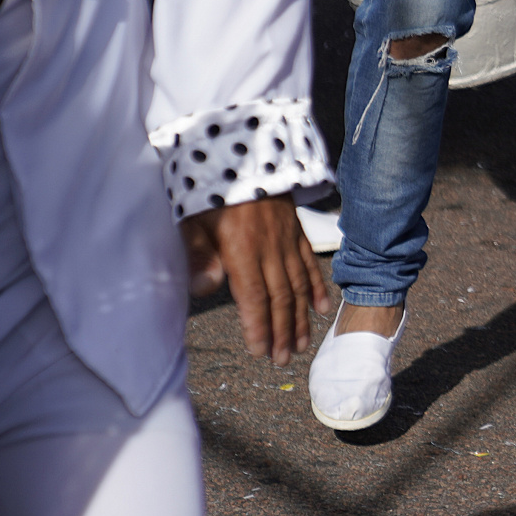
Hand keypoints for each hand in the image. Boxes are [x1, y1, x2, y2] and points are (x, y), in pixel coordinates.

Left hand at [181, 195, 330, 365]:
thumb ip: (199, 255)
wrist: (245, 155)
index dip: (258, 325)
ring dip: (300, 318)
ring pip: (297, 286)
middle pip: (280, 297)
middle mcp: (270, 250)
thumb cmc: (212, 191)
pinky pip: (309, 263)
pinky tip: (321, 308)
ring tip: (302, 344)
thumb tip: (203, 289)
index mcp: (242, 249)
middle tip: (283, 359)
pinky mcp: (296, 232)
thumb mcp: (194, 220)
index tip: (259, 351)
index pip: (253, 296)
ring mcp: (287, 241)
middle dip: (282, 331)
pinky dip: (317, 287)